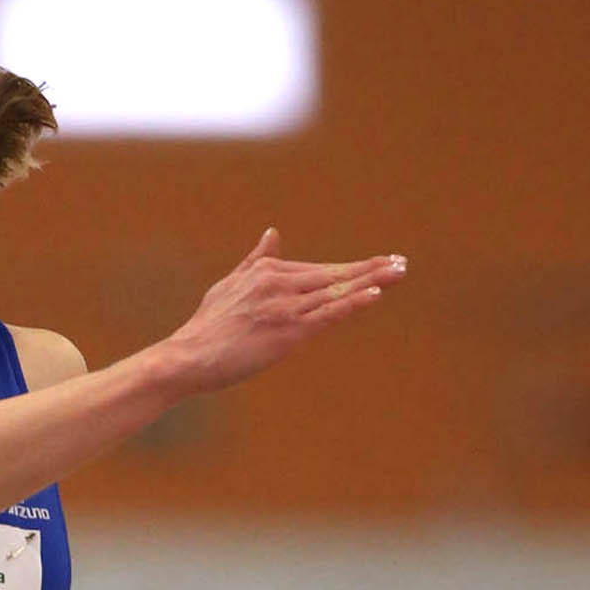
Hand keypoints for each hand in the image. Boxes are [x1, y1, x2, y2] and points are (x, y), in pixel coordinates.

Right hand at [168, 229, 405, 392]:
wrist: (187, 357)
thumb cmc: (205, 327)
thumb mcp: (230, 284)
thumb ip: (256, 259)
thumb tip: (272, 233)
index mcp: (267, 270)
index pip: (320, 270)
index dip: (354, 267)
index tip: (381, 262)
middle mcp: (279, 283)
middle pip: (335, 274)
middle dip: (372, 268)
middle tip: (402, 263)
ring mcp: (285, 307)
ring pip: (336, 291)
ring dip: (371, 281)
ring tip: (399, 273)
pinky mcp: (286, 332)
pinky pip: (327, 315)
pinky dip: (352, 302)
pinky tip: (374, 295)